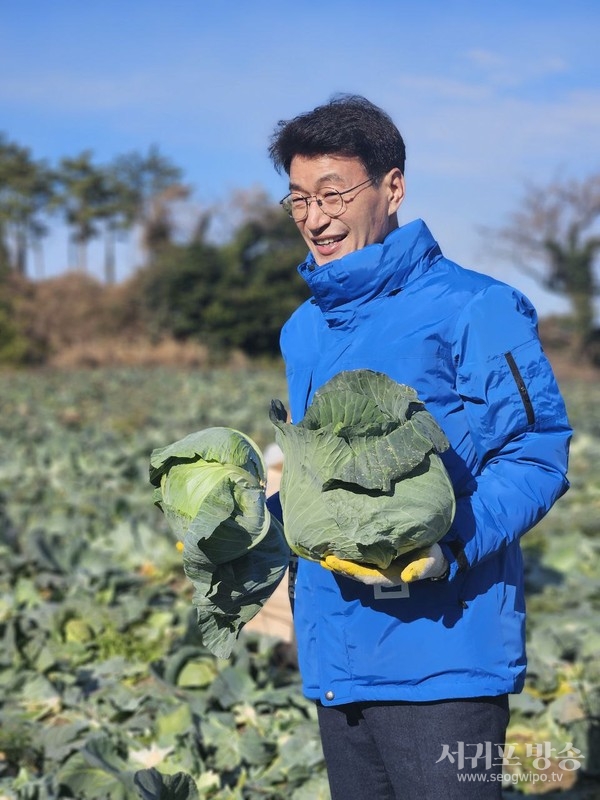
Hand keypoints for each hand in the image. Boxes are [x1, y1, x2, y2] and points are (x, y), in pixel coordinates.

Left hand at [320, 543, 448, 585]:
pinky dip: (347, 558)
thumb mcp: (429, 562)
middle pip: (356, 574)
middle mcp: (382, 573)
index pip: (367, 575)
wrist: (434, 556)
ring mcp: (379, 567)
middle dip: (340, 568)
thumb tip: (407, 577)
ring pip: (356, 569)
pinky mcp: (378, 560)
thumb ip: (420, 569)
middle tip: (324, 560)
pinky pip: (360, 561)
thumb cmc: (430, 558)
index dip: (352, 570)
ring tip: (324, 558)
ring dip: (340, 565)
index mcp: (391, 576)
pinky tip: (336, 551)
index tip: (337, 564)